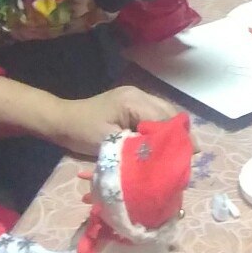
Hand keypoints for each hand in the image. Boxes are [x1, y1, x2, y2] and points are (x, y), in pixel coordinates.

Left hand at [43, 85, 175, 156]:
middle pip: (170, 113)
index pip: (164, 118)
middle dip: (179, 134)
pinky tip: (163, 143)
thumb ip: (136, 147)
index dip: (178, 137)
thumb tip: (160, 158)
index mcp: (134, 101)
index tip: (190, 155)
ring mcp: (136, 96)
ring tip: (178, 151)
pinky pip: (155, 114)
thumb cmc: (82, 132)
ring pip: (165, 113)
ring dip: (171, 131)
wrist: (62, 120)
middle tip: (188, 156)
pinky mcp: (132, 103)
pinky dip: (161, 128)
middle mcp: (139, 94)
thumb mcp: (109, 143)